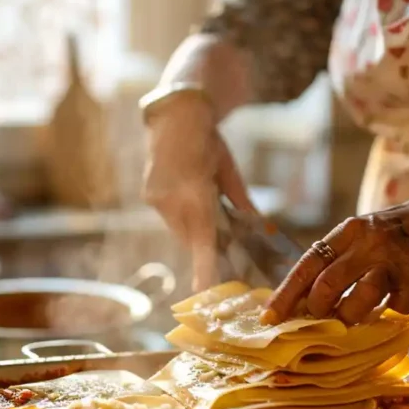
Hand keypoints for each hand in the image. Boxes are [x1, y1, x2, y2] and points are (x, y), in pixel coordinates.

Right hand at [143, 94, 254, 290]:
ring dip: (195, 230)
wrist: (174, 115)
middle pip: (193, 239)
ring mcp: (157, 199)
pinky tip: (189, 200)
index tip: (203, 293)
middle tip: (227, 250)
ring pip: (180, 231)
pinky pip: (170, 219)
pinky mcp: (149, 196)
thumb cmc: (208, 140)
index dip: (205, 269)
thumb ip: (242, 203)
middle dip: (208, 246)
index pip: (203, 241)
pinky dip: (183, 217)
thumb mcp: (228, 170)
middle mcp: (173, 200)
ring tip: (205, 209)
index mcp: (197, 193)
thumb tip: (260, 229)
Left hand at [263, 197, 408, 324]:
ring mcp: (395, 260)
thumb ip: (332, 262)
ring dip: (349, 317)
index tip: (270, 317)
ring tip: (348, 320)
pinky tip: (391, 307)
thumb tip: (296, 303)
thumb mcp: (358, 237)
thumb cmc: (388, 237)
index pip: (307, 265)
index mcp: (347, 231)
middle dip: (316, 309)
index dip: (286, 294)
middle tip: (317, 318)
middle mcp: (369, 242)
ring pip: (360, 299)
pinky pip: (395, 308)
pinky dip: (389, 314)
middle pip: (328, 284)